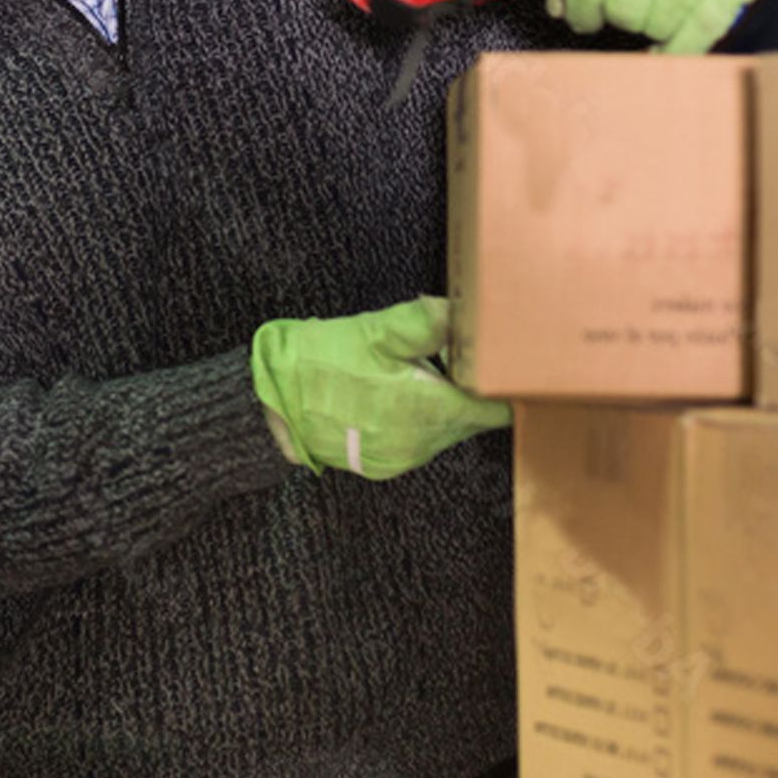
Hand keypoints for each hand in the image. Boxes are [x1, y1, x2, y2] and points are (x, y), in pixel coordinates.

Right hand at [251, 296, 510, 478]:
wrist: (270, 401)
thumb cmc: (323, 361)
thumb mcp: (378, 330)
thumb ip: (428, 322)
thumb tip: (465, 312)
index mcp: (428, 410)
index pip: (492, 409)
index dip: (503, 386)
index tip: (507, 365)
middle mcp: (420, 443)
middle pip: (469, 420)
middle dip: (472, 390)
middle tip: (465, 356)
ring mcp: (400, 458)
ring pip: (444, 430)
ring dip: (444, 404)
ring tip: (427, 370)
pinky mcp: (381, 464)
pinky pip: (418, 440)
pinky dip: (420, 418)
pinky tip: (400, 392)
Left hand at [546, 0, 777, 53]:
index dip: (578, 7)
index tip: (581, 15)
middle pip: (621, 8)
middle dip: (617, 15)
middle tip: (625, 5)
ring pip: (654, 26)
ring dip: (649, 25)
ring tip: (658, 5)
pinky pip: (692, 38)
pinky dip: (674, 49)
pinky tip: (668, 45)